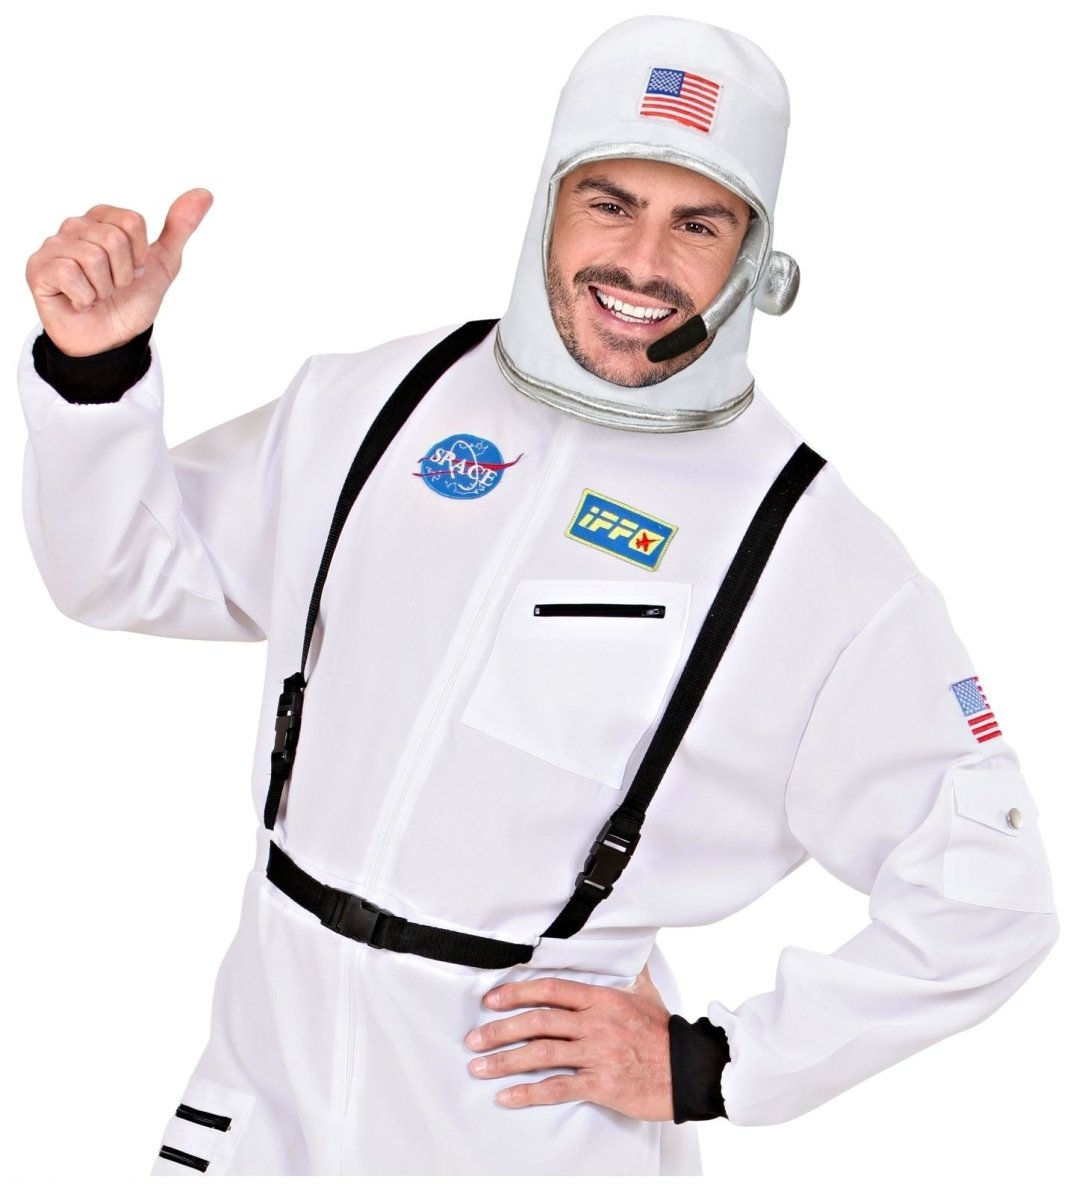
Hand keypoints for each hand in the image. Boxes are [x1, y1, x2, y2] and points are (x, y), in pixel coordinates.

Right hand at [25, 188, 213, 356]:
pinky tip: (80, 302)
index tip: (134, 270)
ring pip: (93, 257)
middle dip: (124, 274)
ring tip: (97, 294)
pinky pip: (70, 273)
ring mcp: (54, 246)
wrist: (112, 339)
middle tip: (115, 287)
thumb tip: (204, 193)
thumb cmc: (131, 300)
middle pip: (114, 239)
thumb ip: (180, 228)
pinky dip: (85, 297)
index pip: (132, 221)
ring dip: (104, 288)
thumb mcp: (163, 264)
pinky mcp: (38, 269)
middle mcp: (75, 226)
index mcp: (103, 218)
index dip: (141, 255)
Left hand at [464, 963, 673, 1120]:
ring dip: (505, 1060)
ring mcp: (598, 1054)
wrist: (691, 1070)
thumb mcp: (647, 994)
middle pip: (538, 1022)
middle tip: (474, 1038)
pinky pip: (558, 1088)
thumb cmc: (666, 1033)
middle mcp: (596, 1023)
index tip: (491, 1000)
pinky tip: (508, 1096)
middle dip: (500, 1029)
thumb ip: (632, 971)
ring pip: (541, 1054)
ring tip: (480, 1067)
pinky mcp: (602, 1085)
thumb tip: (633, 948)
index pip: (551, 990)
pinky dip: (529, 1093)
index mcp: (602, 999)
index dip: (516, 993)